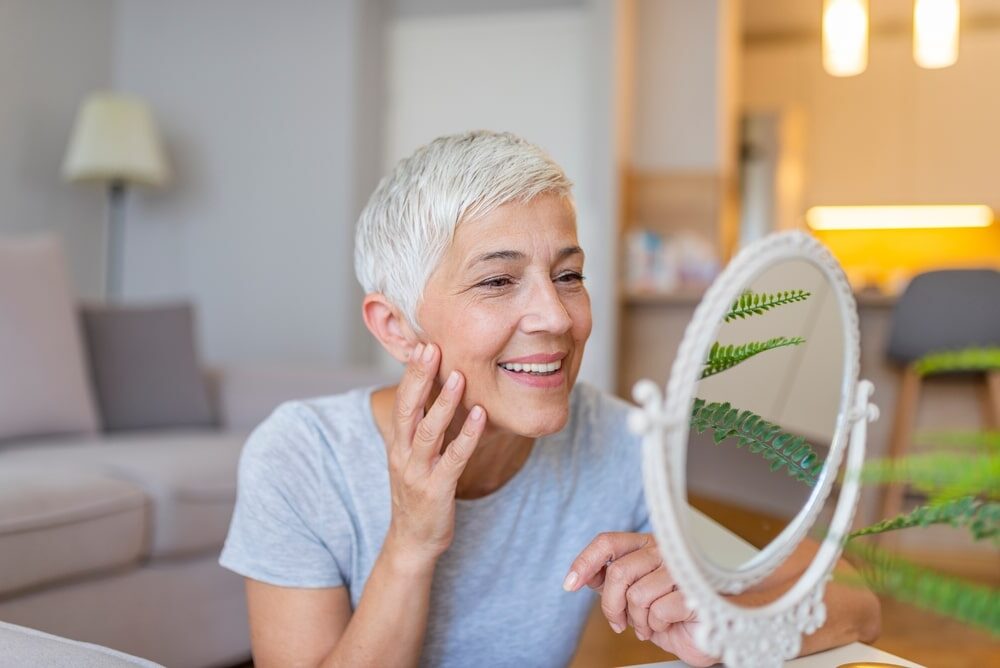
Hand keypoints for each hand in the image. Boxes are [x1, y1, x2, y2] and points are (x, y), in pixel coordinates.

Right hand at [385, 342, 485, 571]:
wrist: (412, 542)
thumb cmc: (418, 492)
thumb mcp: (413, 456)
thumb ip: (422, 427)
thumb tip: (437, 393)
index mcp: (398, 442)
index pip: (402, 400)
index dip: (411, 372)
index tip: (423, 343)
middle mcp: (403, 453)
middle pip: (408, 408)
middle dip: (419, 377)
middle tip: (432, 347)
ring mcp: (418, 472)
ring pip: (428, 431)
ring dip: (444, 402)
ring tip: (458, 375)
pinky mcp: (436, 490)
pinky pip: (453, 459)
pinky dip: (467, 436)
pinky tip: (480, 416)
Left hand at [564, 532, 718, 666]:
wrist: (720, 625)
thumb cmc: (677, 609)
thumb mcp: (638, 593)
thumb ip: (613, 581)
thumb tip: (585, 576)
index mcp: (647, 545)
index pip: (607, 542)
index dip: (584, 562)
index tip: (570, 583)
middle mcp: (663, 551)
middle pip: (617, 572)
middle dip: (611, 605)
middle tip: (619, 621)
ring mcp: (680, 569)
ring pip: (636, 595)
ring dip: (638, 620)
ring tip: (649, 624)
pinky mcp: (695, 591)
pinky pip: (658, 610)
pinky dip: (657, 625)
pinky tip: (668, 624)